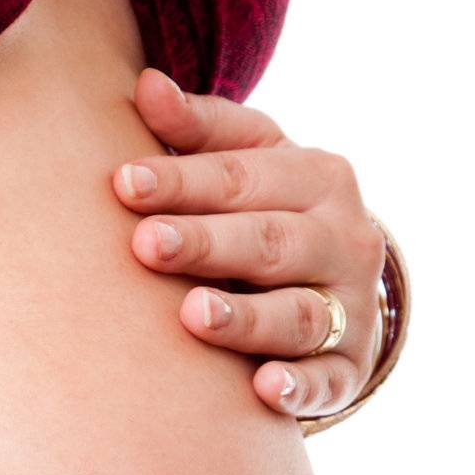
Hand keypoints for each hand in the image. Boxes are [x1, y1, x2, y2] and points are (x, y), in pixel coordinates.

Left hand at [112, 67, 386, 422]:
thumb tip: (145, 86)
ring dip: (246, 317)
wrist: (341, 288)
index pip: (245, 175)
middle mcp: (344, 240)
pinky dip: (300, 387)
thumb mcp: (249, 164)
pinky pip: (327, 382)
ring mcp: (351, 309)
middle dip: (208, 243)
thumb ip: (199, 130)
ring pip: (298, 314)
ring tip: (193, 314)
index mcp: (318, 178)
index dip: (184, 179)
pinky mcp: (347, 370)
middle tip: (146, 244)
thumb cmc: (268, 213)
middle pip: (270, 241)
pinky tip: (264, 388)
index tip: (124, 183)